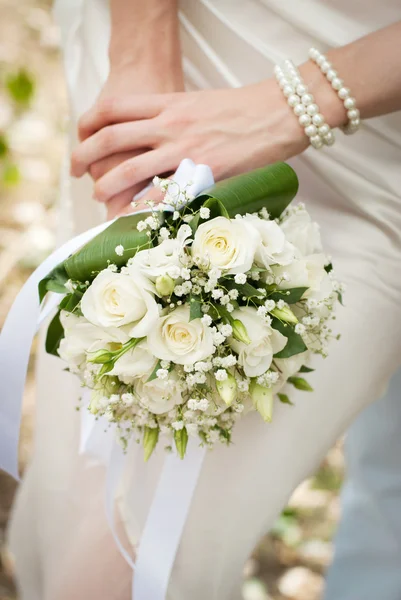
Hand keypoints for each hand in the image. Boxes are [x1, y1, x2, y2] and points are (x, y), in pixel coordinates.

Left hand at [71, 80, 307, 210]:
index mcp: (168, 102)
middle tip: (76, 170)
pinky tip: (131, 217)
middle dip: (85, 155)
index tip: (81, 135)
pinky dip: (143, 207)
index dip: (90, 121)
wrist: (278, 112)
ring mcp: (184, 148)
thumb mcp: (200, 103)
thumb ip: (174, 116)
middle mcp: (169, 123)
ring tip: (97, 195)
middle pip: (112, 137)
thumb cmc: (242, 109)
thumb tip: (155, 135)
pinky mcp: (201, 172)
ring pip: (130, 168)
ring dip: (107, 184)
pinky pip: (163, 194)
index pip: (114, 107)